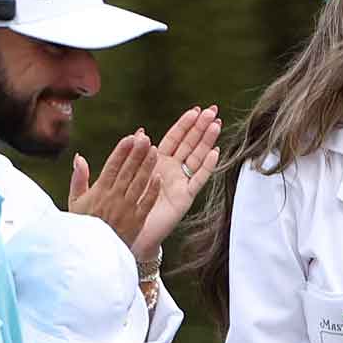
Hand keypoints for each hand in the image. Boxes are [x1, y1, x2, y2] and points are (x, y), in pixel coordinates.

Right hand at [69, 131, 161, 256]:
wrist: (91, 255)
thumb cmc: (81, 226)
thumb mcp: (74, 202)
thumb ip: (78, 179)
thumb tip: (80, 157)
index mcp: (99, 192)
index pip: (112, 166)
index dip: (122, 151)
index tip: (130, 137)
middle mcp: (114, 198)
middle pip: (128, 171)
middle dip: (137, 153)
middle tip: (146, 137)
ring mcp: (127, 210)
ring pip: (139, 184)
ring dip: (147, 167)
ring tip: (155, 151)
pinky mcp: (136, 221)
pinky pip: (146, 204)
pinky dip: (152, 191)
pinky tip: (159, 178)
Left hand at [133, 106, 223, 259]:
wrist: (130, 232)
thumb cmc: (126, 205)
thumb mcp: (125, 175)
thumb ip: (131, 153)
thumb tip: (139, 131)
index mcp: (157, 161)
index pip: (174, 138)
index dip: (185, 124)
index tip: (196, 110)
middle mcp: (172, 169)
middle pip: (190, 144)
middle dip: (201, 127)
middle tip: (213, 110)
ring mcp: (180, 182)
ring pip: (197, 157)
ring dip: (207, 141)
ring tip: (217, 125)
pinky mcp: (185, 197)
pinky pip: (198, 179)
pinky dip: (207, 166)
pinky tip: (215, 152)